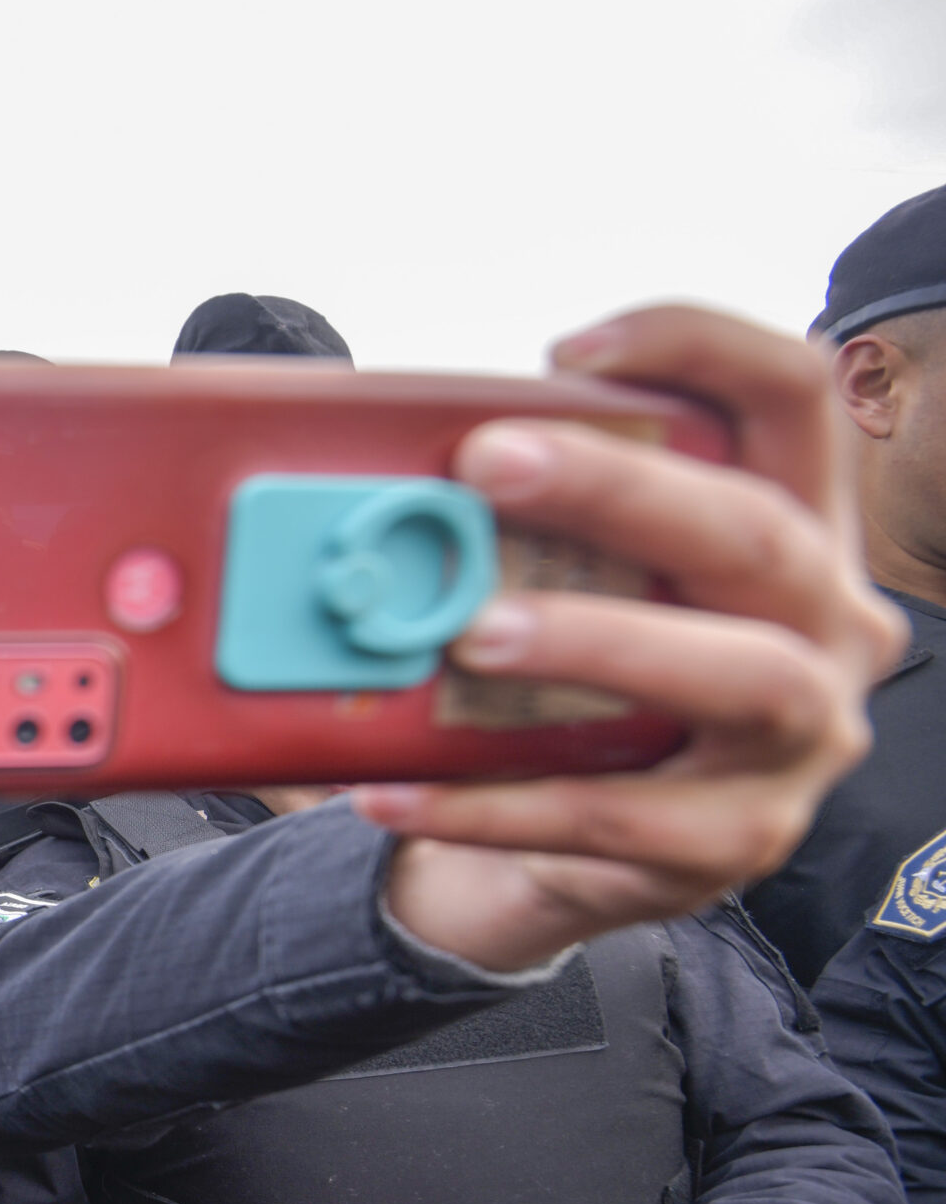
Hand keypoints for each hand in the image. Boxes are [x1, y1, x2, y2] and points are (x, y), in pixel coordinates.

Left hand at [363, 307, 904, 971]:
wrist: (582, 854)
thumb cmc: (577, 686)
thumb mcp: (575, 589)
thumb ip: (531, 524)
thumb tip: (376, 476)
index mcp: (796, 528)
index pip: (790, 398)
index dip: (699, 349)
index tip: (564, 349)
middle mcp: (827, 624)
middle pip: (754, 530)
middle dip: (617, 488)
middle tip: (485, 462)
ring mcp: (800, 742)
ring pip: (734, 673)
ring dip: (597, 643)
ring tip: (472, 633)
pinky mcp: (736, 843)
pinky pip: (609, 819)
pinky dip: (489, 804)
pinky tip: (390, 787)